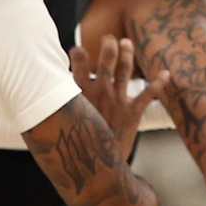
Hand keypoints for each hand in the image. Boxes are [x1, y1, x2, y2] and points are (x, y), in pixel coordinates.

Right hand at [69, 35, 165, 158]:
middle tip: (110, 38)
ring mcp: (117, 100)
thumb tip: (39, 104)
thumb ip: (57, 109)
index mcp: (79, 93)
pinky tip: (167, 73)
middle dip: (108, 46)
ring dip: (127, 55)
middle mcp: (99, 92)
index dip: (77, 53)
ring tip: (127, 43)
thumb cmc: (76, 146)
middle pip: (105, 60)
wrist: (97, 167)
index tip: (78, 50)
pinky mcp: (132, 112)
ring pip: (124, 70)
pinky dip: (159, 83)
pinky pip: (149, 94)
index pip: (77, 62)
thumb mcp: (63, 123)